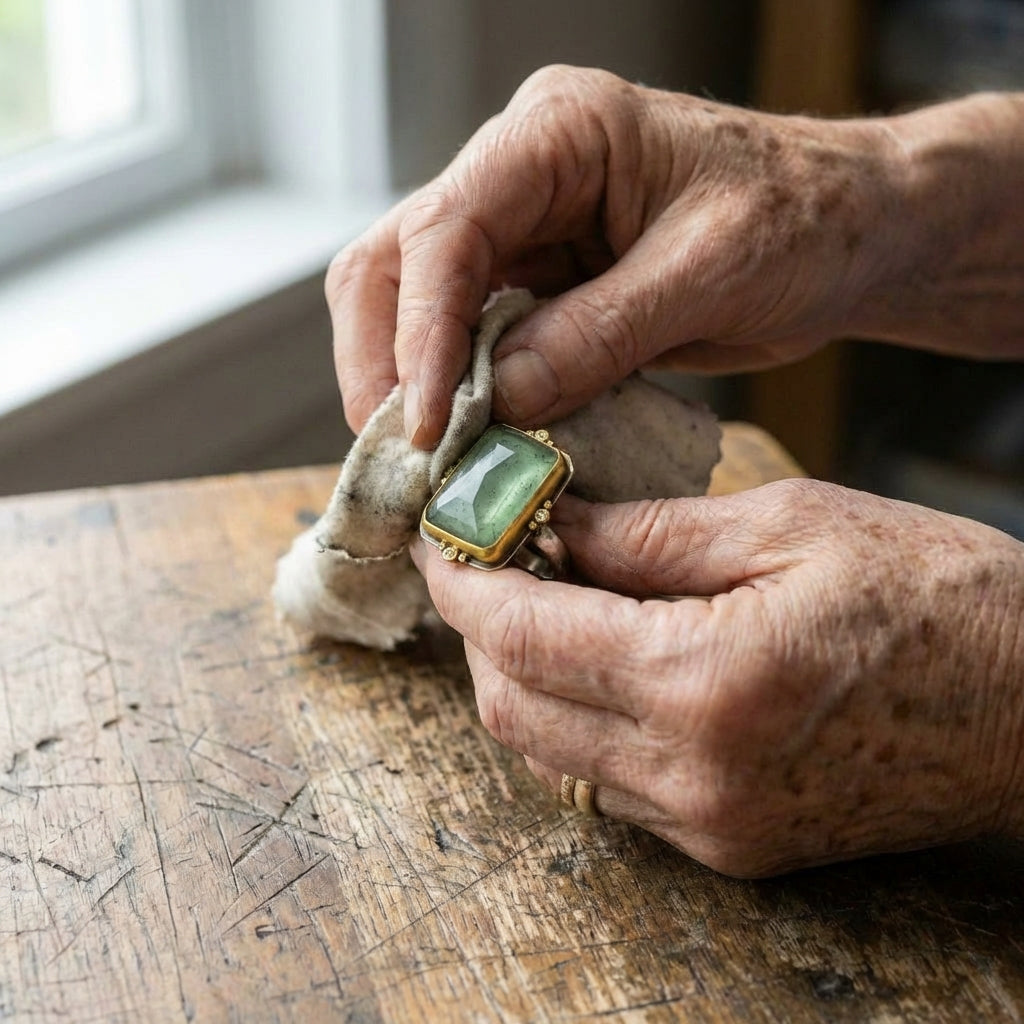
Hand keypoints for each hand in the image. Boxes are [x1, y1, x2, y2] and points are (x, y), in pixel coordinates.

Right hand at [329, 65, 911, 446]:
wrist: (844, 232)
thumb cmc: (801, 220)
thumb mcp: (708, 274)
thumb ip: (600, 334)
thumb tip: (502, 403)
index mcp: (558, 133)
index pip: (446, 230)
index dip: (422, 334)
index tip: (428, 425)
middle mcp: (519, 173)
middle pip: (395, 260)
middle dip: (386, 361)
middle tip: (402, 454)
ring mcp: (522, 230)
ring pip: (415, 303)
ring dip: (411, 383)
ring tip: (427, 460)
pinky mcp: (538, 284)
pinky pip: (472, 340)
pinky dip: (462, 393)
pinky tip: (472, 441)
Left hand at [411, 483, 1023, 876]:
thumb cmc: (937, 596)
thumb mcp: (789, 524)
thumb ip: (649, 534)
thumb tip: (550, 526)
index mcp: (706, 683)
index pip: (523, 638)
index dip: (464, 584)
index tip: (444, 541)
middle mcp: (693, 777)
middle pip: (513, 709)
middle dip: (478, 631)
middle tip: (489, 560)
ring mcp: (710, 827)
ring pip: (550, 753)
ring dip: (522, 676)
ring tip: (542, 600)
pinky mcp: (729, 845)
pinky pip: (607, 782)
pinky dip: (578, 718)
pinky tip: (604, 659)